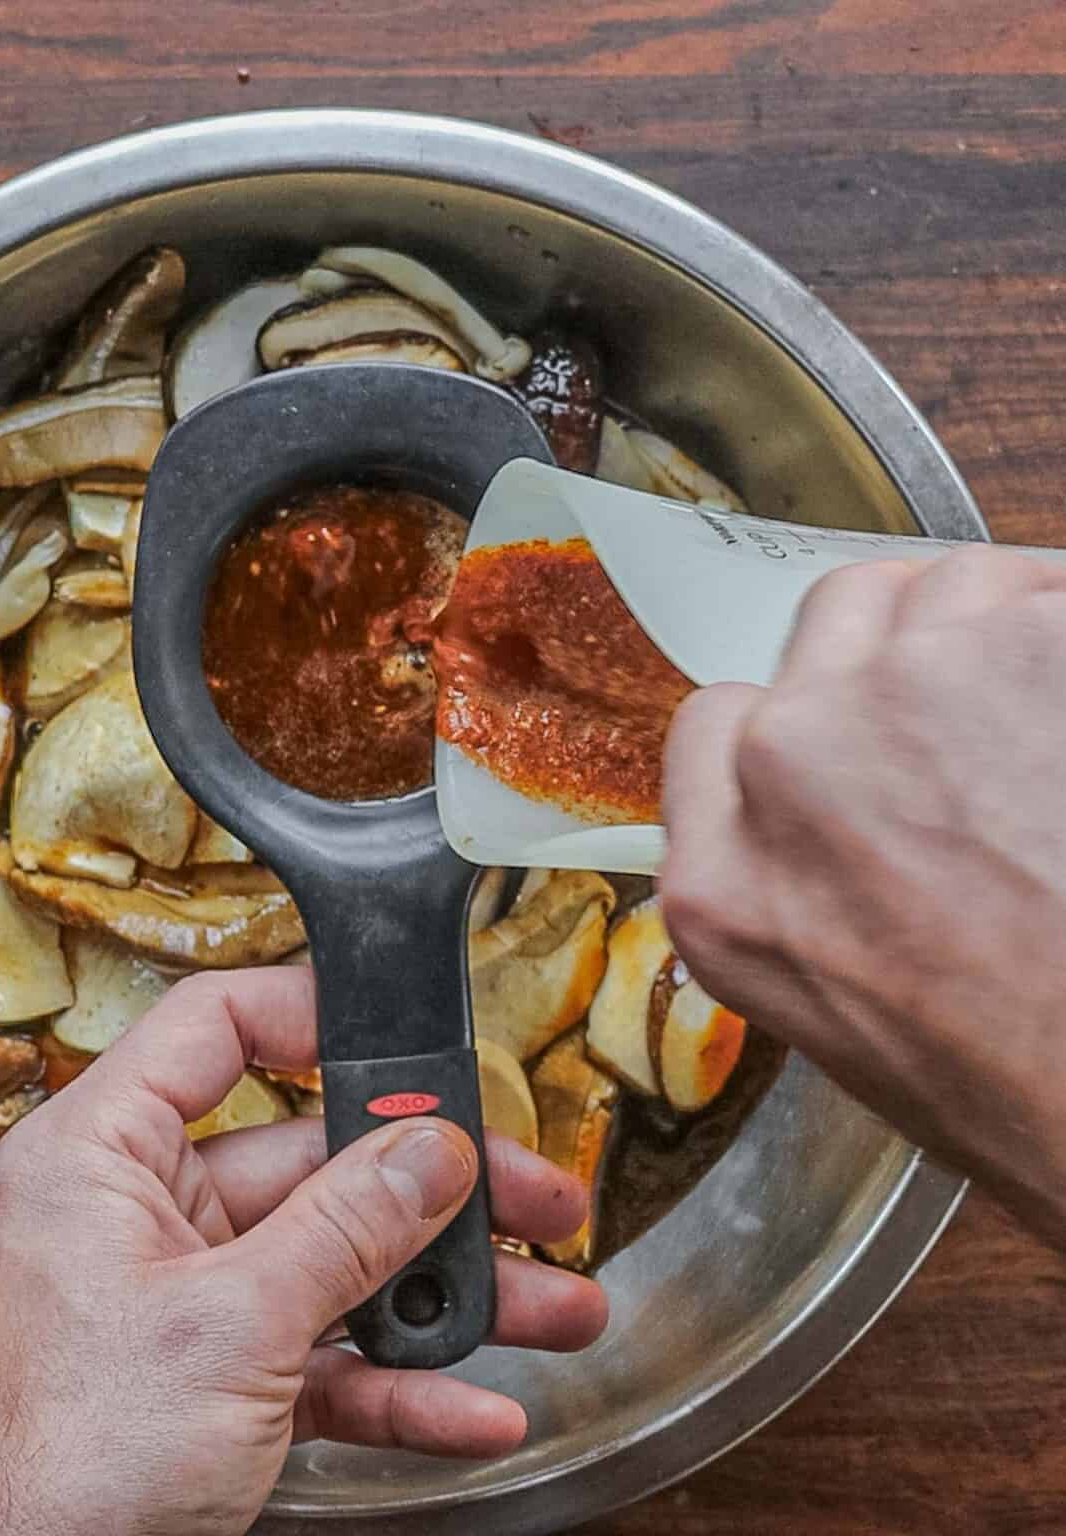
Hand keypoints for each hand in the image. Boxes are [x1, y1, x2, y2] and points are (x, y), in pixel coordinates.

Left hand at [0, 967, 606, 1535]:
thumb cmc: (63, 1475)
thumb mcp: (229, 1328)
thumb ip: (345, 1229)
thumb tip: (433, 1151)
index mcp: (104, 1156)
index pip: (214, 1029)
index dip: (314, 1016)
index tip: (408, 1038)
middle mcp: (146, 1214)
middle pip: (313, 1160)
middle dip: (435, 1193)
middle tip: (528, 1194)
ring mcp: (187, 1297)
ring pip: (339, 1265)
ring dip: (446, 1296)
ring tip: (548, 1302)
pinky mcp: (219, 1377)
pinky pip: (328, 1355)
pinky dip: (402, 1383)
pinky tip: (474, 1404)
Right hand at [660, 546, 1065, 1245]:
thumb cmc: (1019, 1084)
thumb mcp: (830, 1012)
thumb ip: (791, 880)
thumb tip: (828, 808)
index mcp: (722, 882)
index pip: (715, 720)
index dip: (793, 717)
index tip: (848, 733)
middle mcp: (789, 765)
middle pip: (831, 619)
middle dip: (900, 650)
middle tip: (975, 710)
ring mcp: (907, 695)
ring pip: (947, 582)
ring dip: (1000, 625)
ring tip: (1050, 707)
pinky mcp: (1030, 646)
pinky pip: (1052, 591)